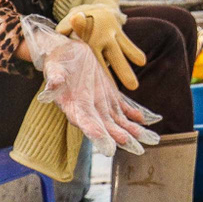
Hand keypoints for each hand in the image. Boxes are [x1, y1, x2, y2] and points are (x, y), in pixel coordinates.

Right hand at [21, 16, 160, 156]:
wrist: (65, 53)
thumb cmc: (57, 61)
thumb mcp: (54, 67)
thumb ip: (55, 77)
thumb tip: (53, 84)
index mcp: (73, 106)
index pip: (86, 123)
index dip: (97, 135)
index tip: (109, 148)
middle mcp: (87, 110)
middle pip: (105, 127)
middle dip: (120, 137)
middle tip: (136, 147)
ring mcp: (99, 105)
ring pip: (117, 121)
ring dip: (132, 130)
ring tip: (149, 138)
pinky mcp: (107, 96)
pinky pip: (122, 109)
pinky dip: (133, 114)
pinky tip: (144, 120)